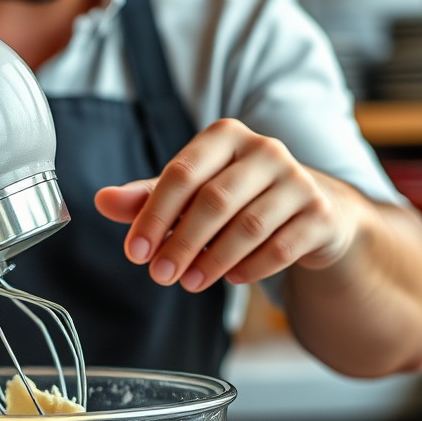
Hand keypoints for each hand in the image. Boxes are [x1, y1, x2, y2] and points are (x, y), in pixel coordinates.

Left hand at [94, 118, 354, 291]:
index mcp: (225, 136)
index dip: (154, 217)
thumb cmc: (236, 199)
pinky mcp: (320, 214)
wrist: (307, 211)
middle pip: (214, 201)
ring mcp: (298, 180)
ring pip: (249, 226)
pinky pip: (281, 247)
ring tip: (190, 284)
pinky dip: (252, 267)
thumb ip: (147, 199)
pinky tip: (233, 279)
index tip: (135, 253)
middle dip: (181, 243)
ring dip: (214, 261)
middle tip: (159, 276)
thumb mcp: (188, 194)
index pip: (181, 174)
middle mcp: (265, 150)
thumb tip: (102, 201)